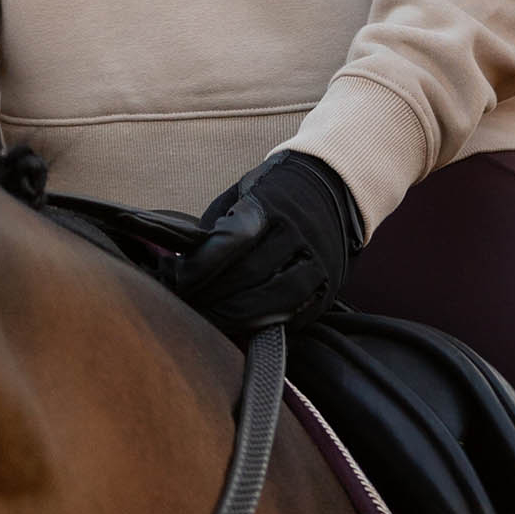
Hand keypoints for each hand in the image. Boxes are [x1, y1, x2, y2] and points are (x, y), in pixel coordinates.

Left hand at [174, 150, 364, 333]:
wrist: (334, 188)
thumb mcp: (244, 190)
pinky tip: (241, 325)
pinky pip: (295, 314)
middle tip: (188, 306)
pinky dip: (264, 324)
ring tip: (210, 320)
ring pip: (274, 299)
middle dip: (213, 296)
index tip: (180, 279)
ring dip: (236, 317)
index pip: (232, 238)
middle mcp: (298, 231)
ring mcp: (318, 261)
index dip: (202, 265)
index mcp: (272, 203)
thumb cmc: (275, 192)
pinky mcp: (328, 286)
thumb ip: (218, 222)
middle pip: (250, 274)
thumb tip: (185, 261)